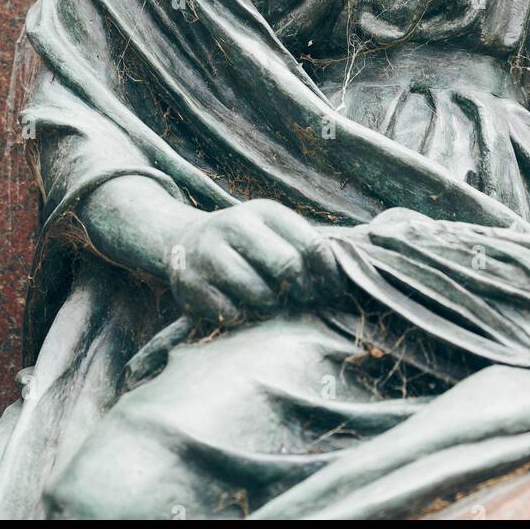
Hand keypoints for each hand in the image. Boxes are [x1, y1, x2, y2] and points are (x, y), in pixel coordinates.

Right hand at [166, 199, 342, 326]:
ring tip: (270, 302)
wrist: (184, 243)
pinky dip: (242, 317)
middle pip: (288, 266)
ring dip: (271, 306)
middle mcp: (235, 224)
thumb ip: (304, 247)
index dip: (328, 273)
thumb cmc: (245, 244)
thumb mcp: (273, 231)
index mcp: (265, 211)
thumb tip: (346, 279)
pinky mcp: (189, 282)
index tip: (332, 291)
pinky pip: (232, 314)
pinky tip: (239, 306)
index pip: (311, 242)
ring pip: (260, 293)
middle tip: (303, 300)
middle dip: (303, 291)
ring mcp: (209, 253)